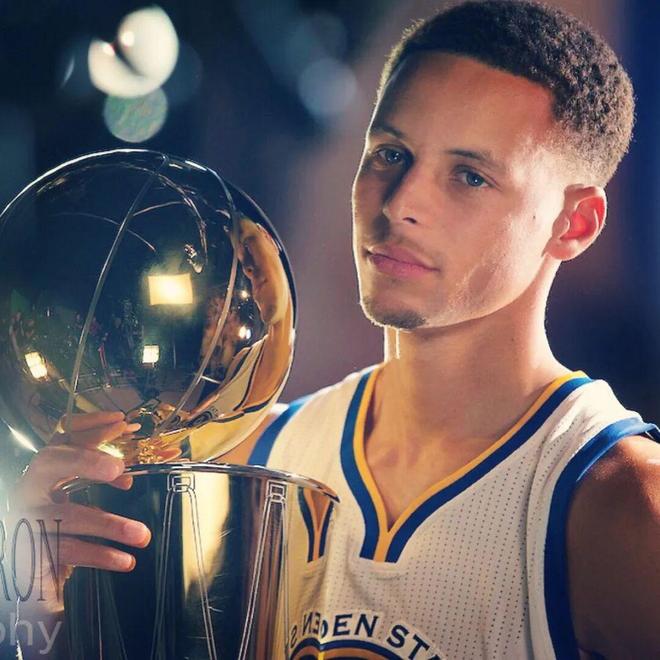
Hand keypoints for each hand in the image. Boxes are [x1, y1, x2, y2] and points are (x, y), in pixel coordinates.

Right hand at [9, 411, 150, 613]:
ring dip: (110, 525)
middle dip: (85, 460)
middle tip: (118, 468)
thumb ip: (99, 479)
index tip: (119, 421)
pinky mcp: (29, 552)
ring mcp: (25, 520)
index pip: (62, 436)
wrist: (29, 577)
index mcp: (45, 471)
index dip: (89, 425)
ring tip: (142, 535)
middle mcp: (29, 489)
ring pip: (67, 515)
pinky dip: (101, 555)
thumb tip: (130, 472)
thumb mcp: (78, 497)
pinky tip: (126, 560)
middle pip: (50, 462)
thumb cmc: (60, 528)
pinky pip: (68, 550)